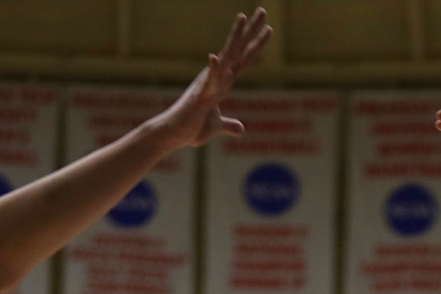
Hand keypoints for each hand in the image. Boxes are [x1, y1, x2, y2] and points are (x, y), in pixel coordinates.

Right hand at [148, 9, 272, 149]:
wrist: (172, 134)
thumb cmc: (192, 128)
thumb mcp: (216, 126)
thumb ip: (228, 125)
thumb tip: (240, 129)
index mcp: (222, 81)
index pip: (243, 59)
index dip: (256, 44)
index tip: (268, 28)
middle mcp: (216, 76)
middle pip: (238, 49)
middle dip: (251, 30)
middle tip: (262, 10)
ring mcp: (208, 83)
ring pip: (226, 57)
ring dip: (234, 38)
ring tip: (243, 16)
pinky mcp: (199, 97)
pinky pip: (208, 82)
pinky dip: (213, 71)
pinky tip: (215, 57)